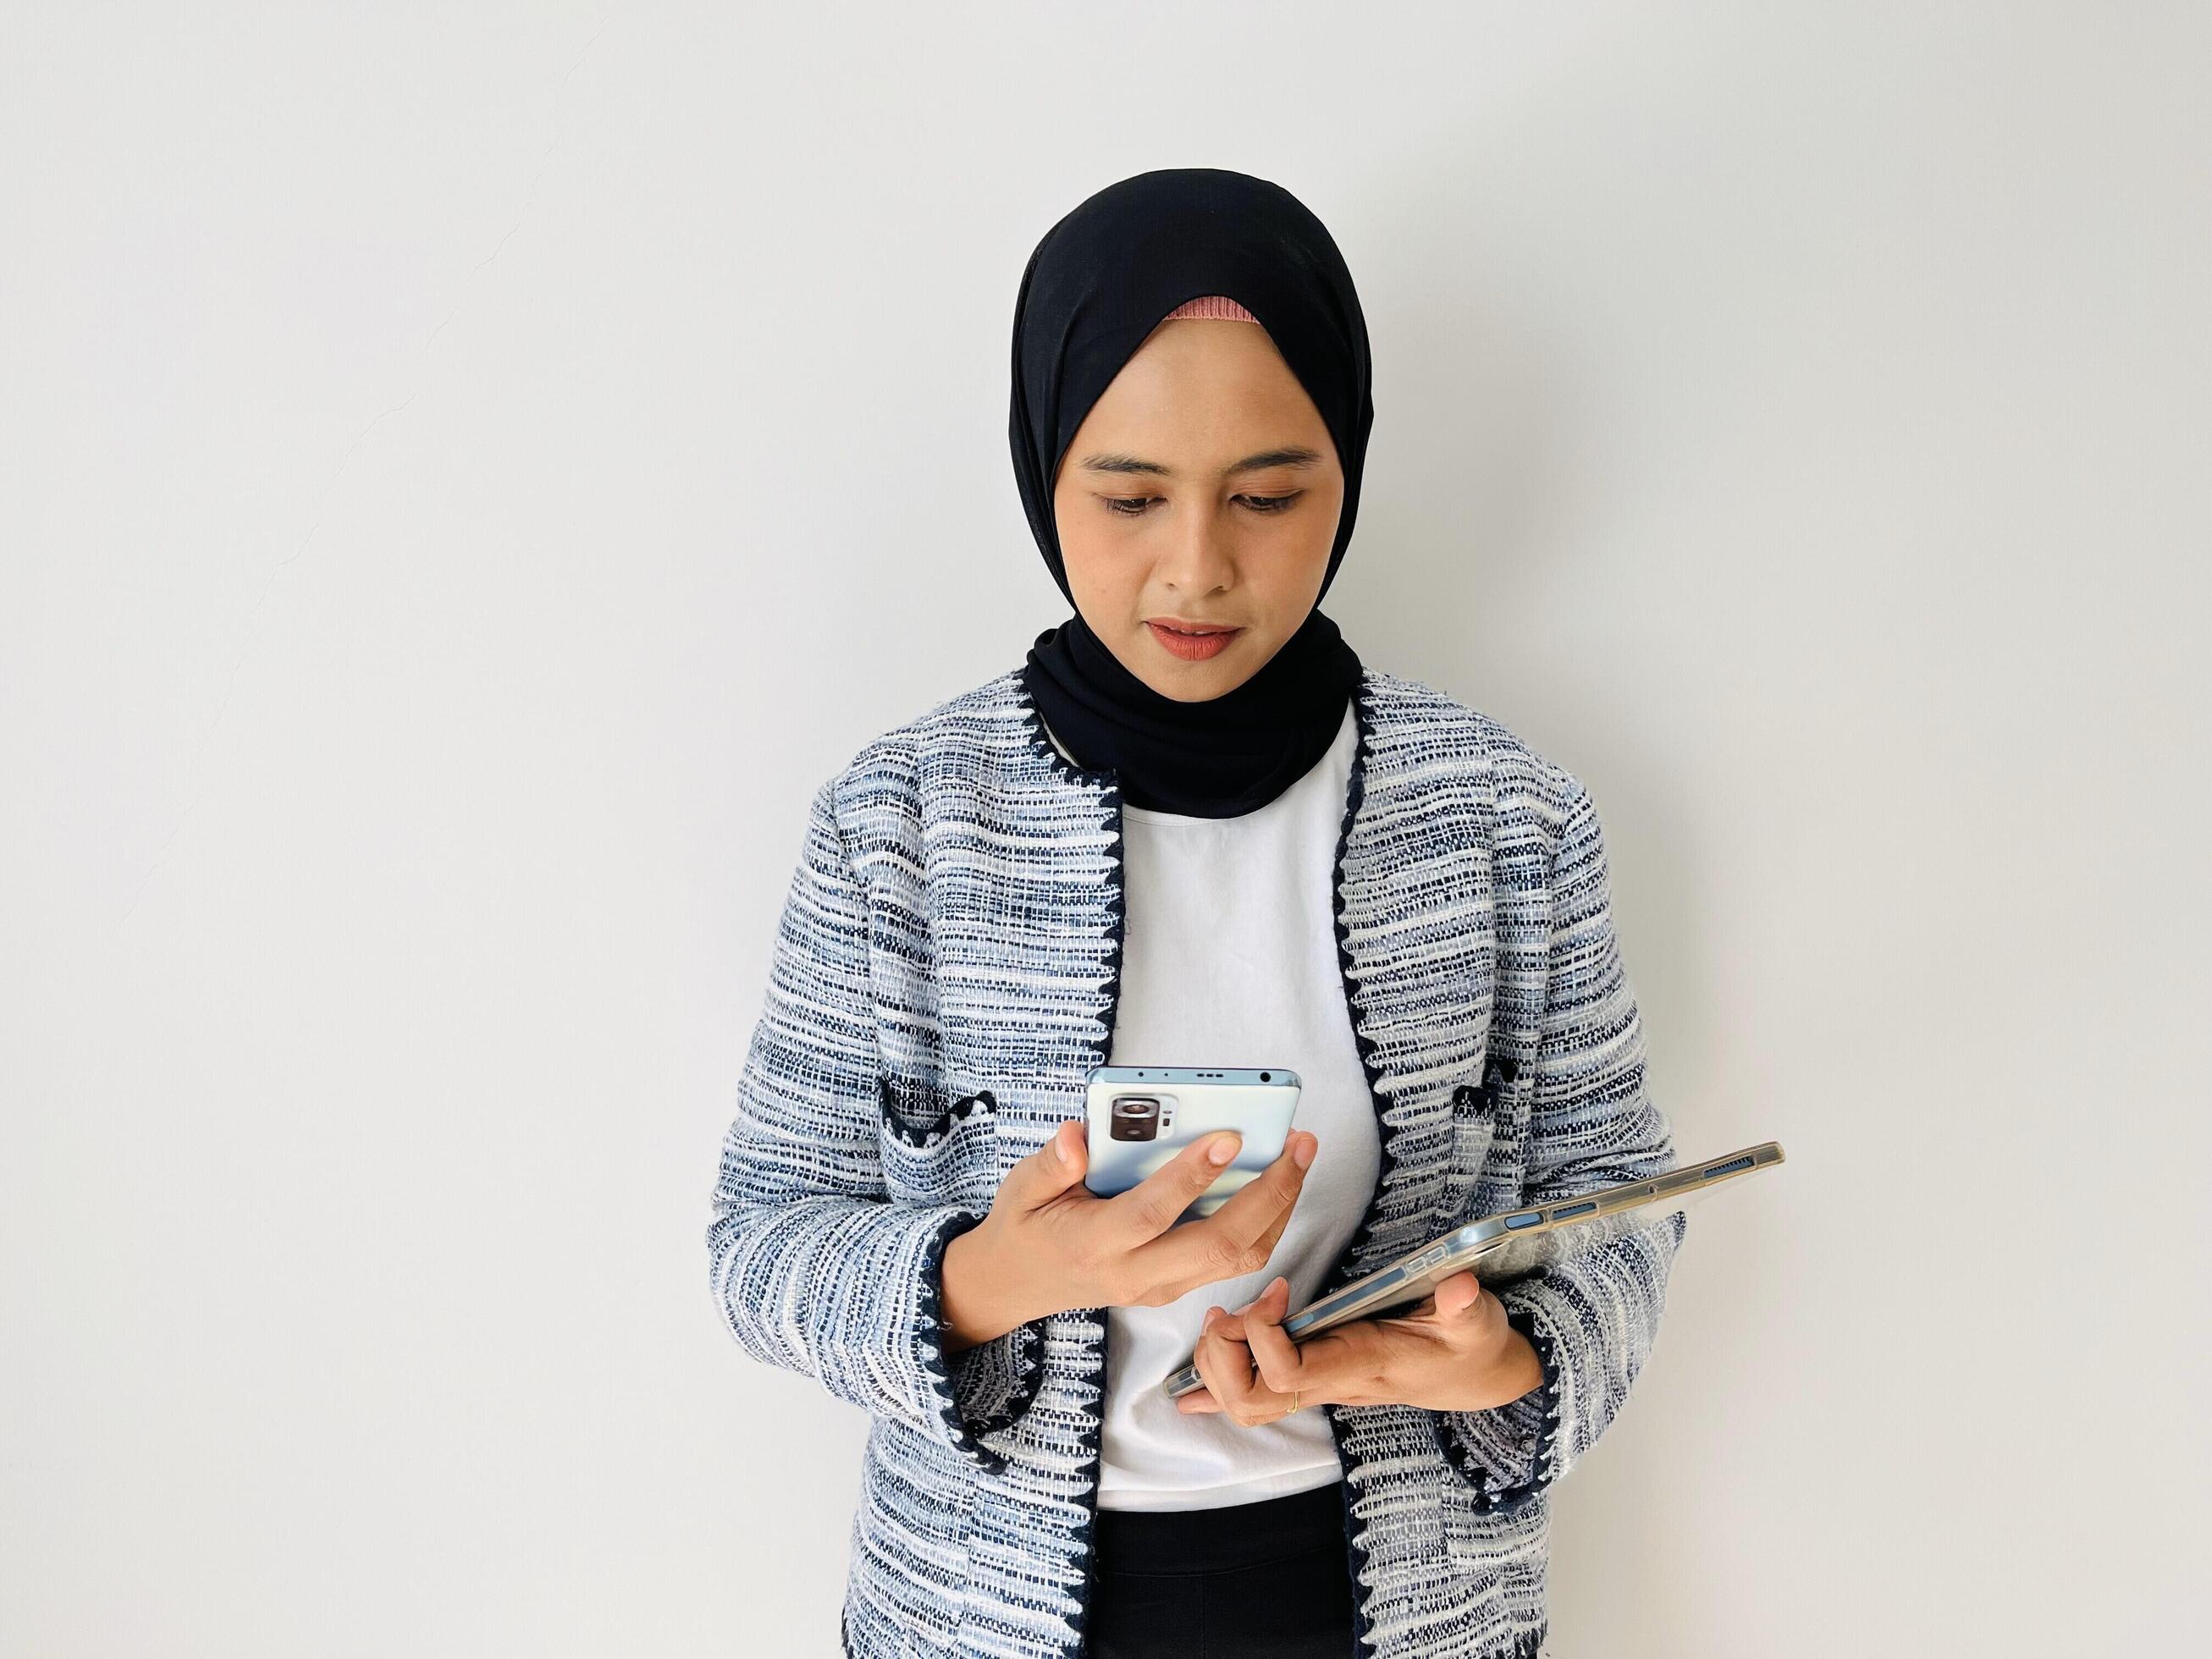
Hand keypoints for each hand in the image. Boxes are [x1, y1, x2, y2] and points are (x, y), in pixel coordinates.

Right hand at [943, 1121, 1320, 1344]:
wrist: (1017, 1285)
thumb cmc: (1025, 1226)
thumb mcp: (1020, 1188)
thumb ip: (1050, 1164)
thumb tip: (1077, 1136)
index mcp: (1095, 1244)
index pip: (1153, 1213)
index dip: (1193, 1176)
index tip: (1230, 1136)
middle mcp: (1135, 1274)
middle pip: (1218, 1244)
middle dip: (1268, 1194)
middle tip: (1298, 1143)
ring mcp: (1161, 1287)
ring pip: (1238, 1258)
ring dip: (1278, 1208)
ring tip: (1298, 1155)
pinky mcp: (1176, 1286)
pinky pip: (1234, 1261)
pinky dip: (1265, 1223)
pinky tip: (1277, 1183)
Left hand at [1173, 1270, 1544, 1423]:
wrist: (1473, 1373)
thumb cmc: (1468, 1345)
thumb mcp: (1476, 1322)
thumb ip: (1466, 1308)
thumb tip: (1461, 1289)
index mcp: (1359, 1365)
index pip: (1291, 1373)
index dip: (1265, 1334)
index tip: (1277, 1288)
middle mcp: (1330, 1382)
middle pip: (1252, 1400)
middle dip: (1224, 1358)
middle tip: (1229, 1312)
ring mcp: (1318, 1384)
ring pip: (1246, 1403)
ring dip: (1217, 1365)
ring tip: (1220, 1320)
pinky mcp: (1313, 1377)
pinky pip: (1256, 1397)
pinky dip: (1216, 1393)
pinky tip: (1188, 1393)